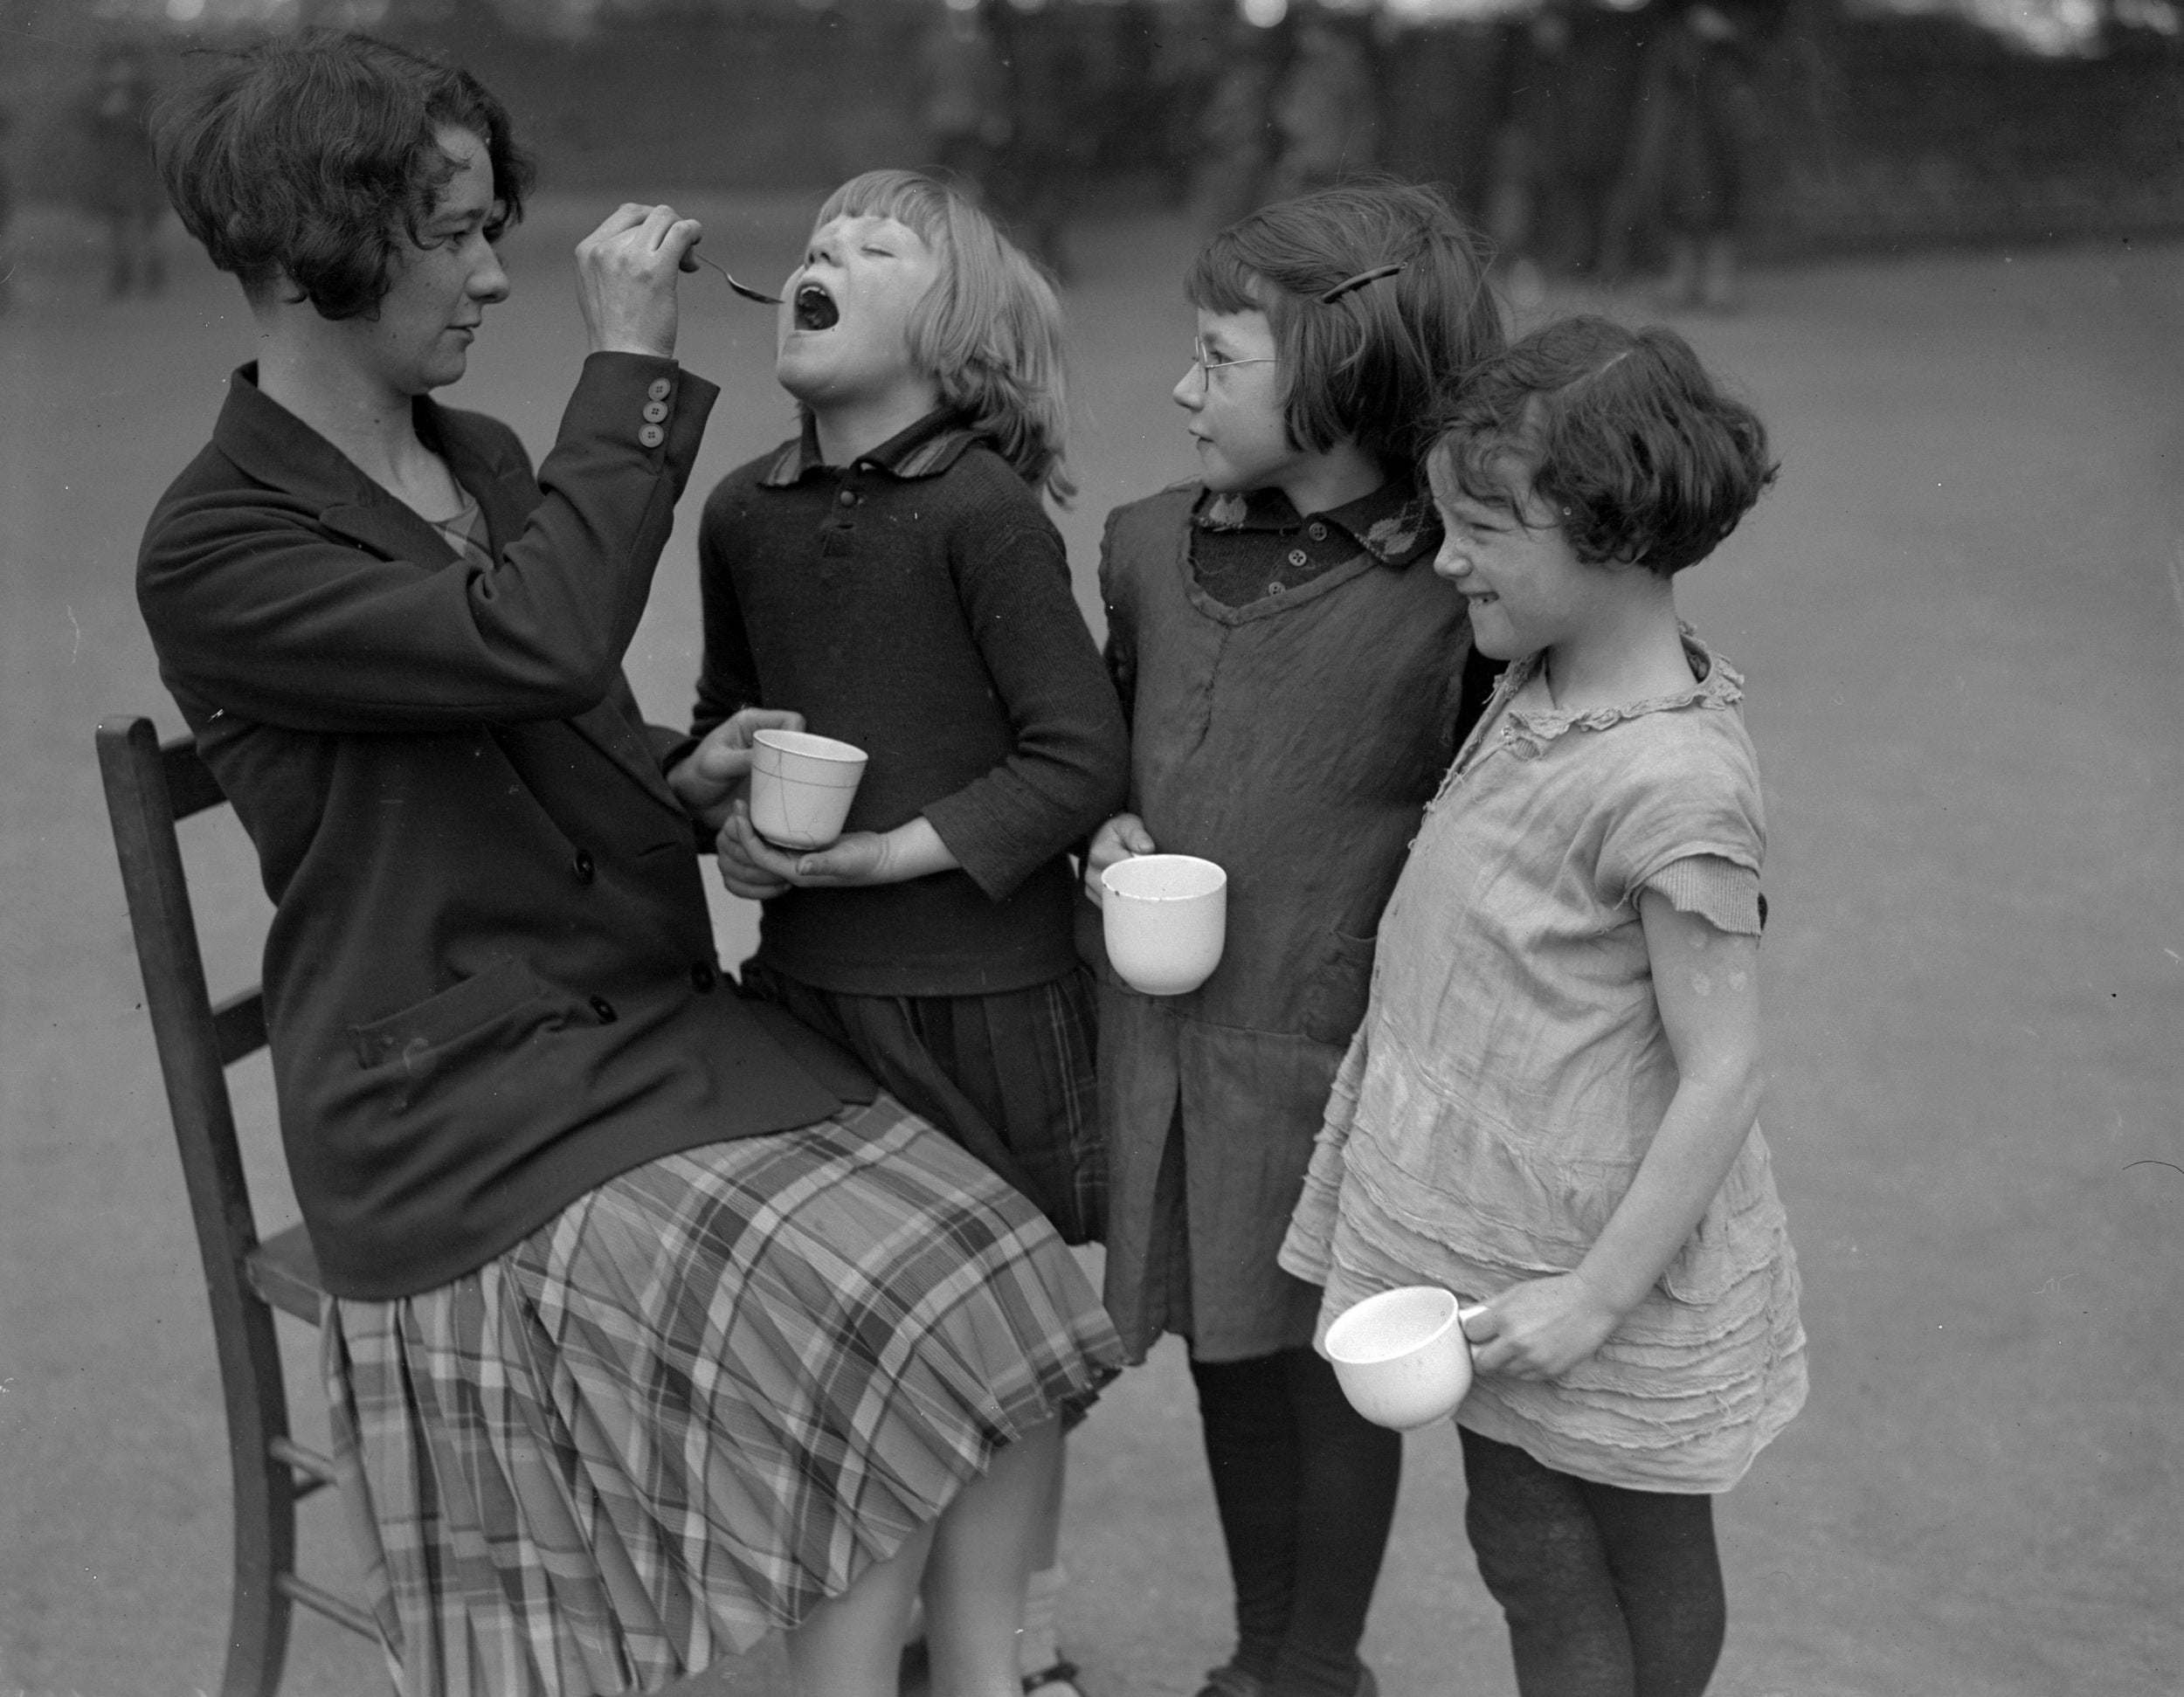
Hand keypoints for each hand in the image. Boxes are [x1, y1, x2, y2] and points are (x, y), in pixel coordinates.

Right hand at [575, 202, 704, 359]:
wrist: (625, 358)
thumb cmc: (618, 332)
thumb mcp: (597, 286)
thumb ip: (611, 259)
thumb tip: (643, 241)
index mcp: (587, 251)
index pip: (625, 214)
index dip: (650, 222)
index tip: (661, 241)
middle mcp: (605, 249)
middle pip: (647, 216)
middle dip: (667, 231)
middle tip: (679, 257)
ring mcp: (630, 257)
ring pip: (666, 219)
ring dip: (682, 234)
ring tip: (687, 262)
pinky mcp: (656, 269)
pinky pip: (681, 231)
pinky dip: (694, 230)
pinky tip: (696, 241)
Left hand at [667, 708, 805, 831]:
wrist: (690, 801)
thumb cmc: (697, 775)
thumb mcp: (716, 764)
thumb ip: (743, 759)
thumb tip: (774, 758)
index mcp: (753, 725)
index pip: (790, 720)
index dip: (798, 735)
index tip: (797, 756)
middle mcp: (766, 741)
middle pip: (800, 742)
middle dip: (805, 758)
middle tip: (803, 778)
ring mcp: (771, 763)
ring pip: (800, 764)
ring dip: (801, 778)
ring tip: (800, 792)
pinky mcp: (772, 783)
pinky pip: (792, 785)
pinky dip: (795, 792)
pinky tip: (793, 802)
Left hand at [718, 806, 953, 892]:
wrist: (883, 858)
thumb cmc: (866, 860)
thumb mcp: (846, 860)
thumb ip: (823, 864)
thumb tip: (799, 868)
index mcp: (796, 873)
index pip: (759, 856)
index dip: (745, 836)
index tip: (739, 812)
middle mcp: (794, 867)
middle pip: (756, 852)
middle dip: (743, 831)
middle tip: (739, 803)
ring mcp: (800, 858)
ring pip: (766, 845)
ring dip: (753, 828)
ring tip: (749, 804)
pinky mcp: (807, 848)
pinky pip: (780, 838)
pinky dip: (770, 825)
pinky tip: (770, 807)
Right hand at [1083, 813, 1155, 906]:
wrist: (1101, 837)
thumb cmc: (1119, 831)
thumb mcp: (1128, 825)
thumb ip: (1137, 834)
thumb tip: (1147, 848)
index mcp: (1100, 854)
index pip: (1127, 873)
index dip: (1146, 875)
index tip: (1161, 875)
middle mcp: (1092, 874)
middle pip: (1122, 892)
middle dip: (1142, 891)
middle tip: (1160, 886)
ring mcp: (1091, 887)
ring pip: (1118, 903)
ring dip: (1135, 899)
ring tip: (1150, 889)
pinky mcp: (1094, 896)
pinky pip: (1114, 906)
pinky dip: (1127, 903)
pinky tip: (1138, 894)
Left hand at [1462, 1272, 1625, 1381]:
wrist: (1592, 1303)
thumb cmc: (1554, 1293)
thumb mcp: (1517, 1292)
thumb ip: (1490, 1306)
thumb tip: (1468, 1318)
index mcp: (1504, 1317)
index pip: (1470, 1334)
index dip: (1474, 1331)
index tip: (1479, 1330)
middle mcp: (1516, 1342)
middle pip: (1481, 1363)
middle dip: (1482, 1355)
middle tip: (1490, 1348)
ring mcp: (1533, 1360)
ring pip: (1503, 1372)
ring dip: (1504, 1363)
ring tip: (1519, 1346)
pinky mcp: (1549, 1371)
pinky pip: (1524, 1377)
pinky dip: (1524, 1368)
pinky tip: (1534, 1352)